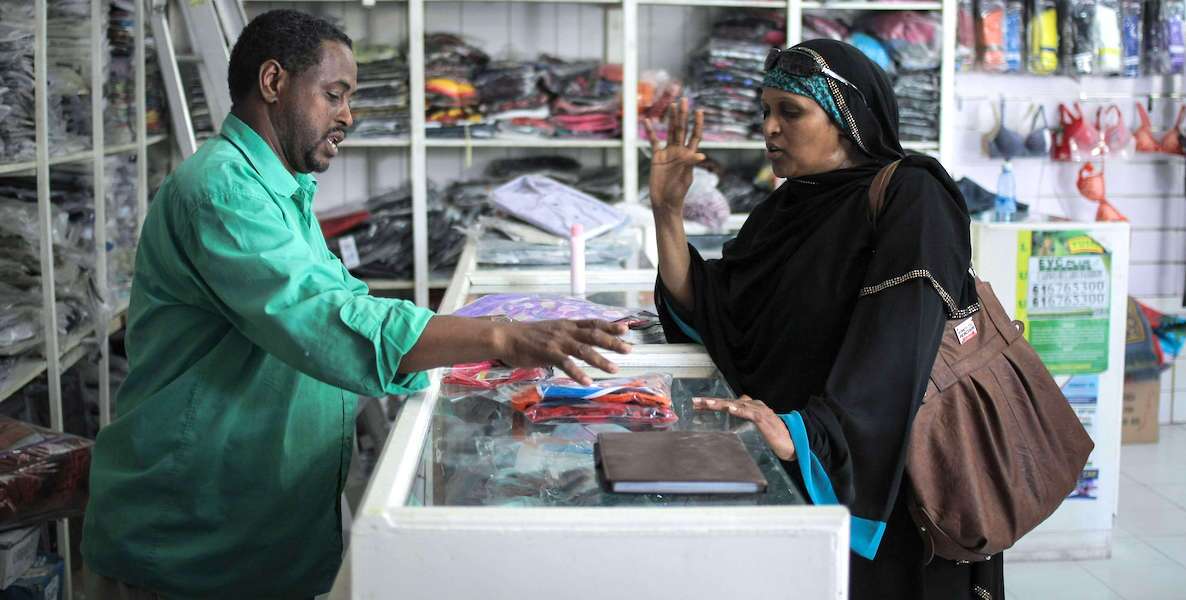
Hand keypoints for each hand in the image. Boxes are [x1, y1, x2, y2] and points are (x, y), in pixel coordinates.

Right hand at [494, 319, 631, 384]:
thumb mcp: (550, 330)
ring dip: (600, 360)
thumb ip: (565, 335)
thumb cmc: (526, 336)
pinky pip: (566, 364)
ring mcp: (557, 342)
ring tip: (614, 369)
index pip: (593, 323)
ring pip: (584, 350)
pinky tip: (587, 382)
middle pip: (594, 335)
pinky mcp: (548, 353)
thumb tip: (578, 342)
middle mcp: (565, 331)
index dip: (610, 326)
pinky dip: (578, 373)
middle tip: (629, 350)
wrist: (506, 337)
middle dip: (613, 342)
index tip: (626, 329)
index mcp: (567, 325)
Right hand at [643, 97, 704, 214]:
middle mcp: (679, 151)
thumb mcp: (685, 178)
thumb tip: (701, 155)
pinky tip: (648, 121)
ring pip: (670, 132)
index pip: (695, 136)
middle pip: (682, 129)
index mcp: (689, 155)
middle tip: (684, 100)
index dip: (697, 124)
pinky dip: (651, 131)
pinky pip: (653, 141)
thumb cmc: (678, 192)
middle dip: (683, 115)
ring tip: (672, 105)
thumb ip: (690, 164)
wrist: (664, 201)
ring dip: (671, 119)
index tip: (699, 111)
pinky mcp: (657, 157)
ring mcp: (668, 153)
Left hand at [693, 395, 795, 460]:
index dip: (713, 403)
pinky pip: (750, 413)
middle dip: (711, 401)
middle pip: (728, 401)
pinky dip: (739, 410)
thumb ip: (746, 417)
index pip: (728, 403)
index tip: (697, 404)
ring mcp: (759, 411)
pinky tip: (729, 408)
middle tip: (695, 401)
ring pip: (736, 405)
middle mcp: (754, 406)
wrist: (793, 441)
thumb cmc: (775, 434)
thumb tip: (733, 413)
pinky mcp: (764, 419)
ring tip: (706, 403)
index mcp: (751, 407)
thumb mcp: (757, 425)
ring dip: (720, 403)